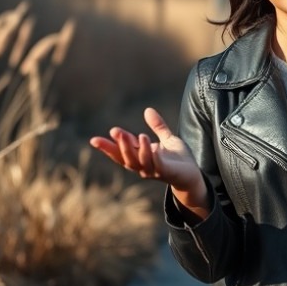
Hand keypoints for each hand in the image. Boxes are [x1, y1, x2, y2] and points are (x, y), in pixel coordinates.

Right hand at [89, 107, 208, 216]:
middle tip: (114, 131)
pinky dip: (152, 156)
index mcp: (140, 158)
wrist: (193, 175)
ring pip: (140, 163)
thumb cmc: (178, 159)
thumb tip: (147, 110)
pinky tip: (152, 146)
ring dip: (137, 150)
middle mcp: (143, 166)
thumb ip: (158, 126)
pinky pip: (157, 165)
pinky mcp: (166, 172)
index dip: (107, 147)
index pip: (120, 152)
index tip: (94, 140)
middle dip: (119, 146)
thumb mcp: (167, 139)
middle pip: (126, 158)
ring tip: (139, 135)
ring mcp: (154, 171)